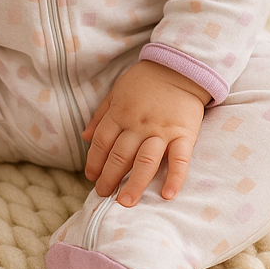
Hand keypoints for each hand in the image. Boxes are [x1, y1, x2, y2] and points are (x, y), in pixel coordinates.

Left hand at [82, 60, 209, 206]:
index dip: (94, 162)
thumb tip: (85, 137)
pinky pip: (179, 159)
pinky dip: (174, 178)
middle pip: (120, 155)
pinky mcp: (184, 134)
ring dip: (134, 183)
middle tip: (103, 195)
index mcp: (121, 112)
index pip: (103, 142)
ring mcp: (162, 130)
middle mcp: (139, 124)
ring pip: (145, 161)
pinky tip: (167, 195)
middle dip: (109, 177)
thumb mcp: (118, 90)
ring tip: (125, 202)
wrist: (180, 66)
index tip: (91, 177)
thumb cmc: (146, 79)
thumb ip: (101, 114)